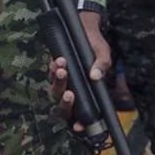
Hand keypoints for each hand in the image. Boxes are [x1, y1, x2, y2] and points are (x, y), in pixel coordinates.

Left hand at [49, 11, 112, 130]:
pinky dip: (53, 71)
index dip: (81, 123)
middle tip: (69, 94)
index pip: (84, 113)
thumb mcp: (103, 53)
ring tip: (63, 69)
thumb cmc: (96, 45)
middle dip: (66, 103)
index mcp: (89, 91)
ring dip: (59, 83)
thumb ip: (102, 64)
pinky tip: (58, 61)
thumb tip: (95, 76)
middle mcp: (75, 90)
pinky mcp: (54, 72)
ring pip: (56, 92)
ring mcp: (64, 82)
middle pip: (66, 107)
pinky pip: (51, 76)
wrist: (84, 28)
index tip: (80, 126)